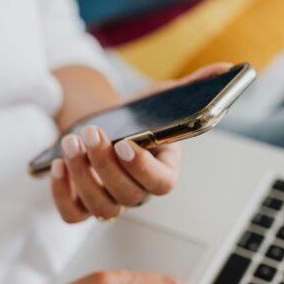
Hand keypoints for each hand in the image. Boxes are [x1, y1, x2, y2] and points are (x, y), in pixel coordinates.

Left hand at [50, 63, 232, 222]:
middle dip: (105, 164)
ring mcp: (110, 202)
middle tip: (91, 133)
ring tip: (71, 142)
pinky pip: (72, 215)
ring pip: (101, 208)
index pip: (162, 184)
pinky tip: (58, 165)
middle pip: (128, 196)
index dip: (143, 168)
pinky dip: (62, 194)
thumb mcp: (161, 99)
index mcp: (164, 170)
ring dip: (83, 176)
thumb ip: (191, 88)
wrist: (103, 127)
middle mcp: (138, 192)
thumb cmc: (136, 118)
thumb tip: (226, 69)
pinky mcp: (82, 205)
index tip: (126, 143)